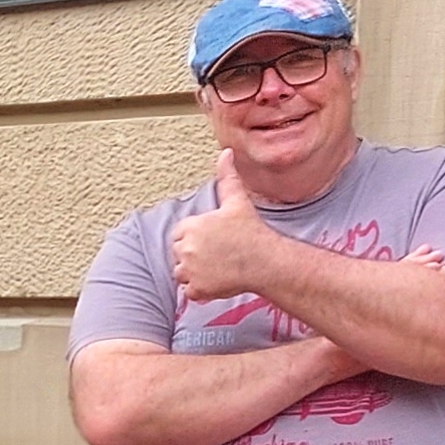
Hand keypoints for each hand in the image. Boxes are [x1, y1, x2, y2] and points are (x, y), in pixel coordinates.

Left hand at [167, 157, 273, 305]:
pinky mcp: (197, 289)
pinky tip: (217, 280)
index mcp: (190, 226)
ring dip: (194, 272)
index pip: (180, 233)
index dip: (195, 236)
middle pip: (179, 253)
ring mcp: (190, 270)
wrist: (265, 261)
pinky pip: (190, 291)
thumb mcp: (237, 200)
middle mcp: (186, 248)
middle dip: (193, 254)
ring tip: (216, 267)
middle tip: (217, 253)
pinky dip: (200, 289)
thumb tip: (225, 153)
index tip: (213, 239)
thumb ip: (226, 177)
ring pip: (181, 273)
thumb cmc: (252, 231)